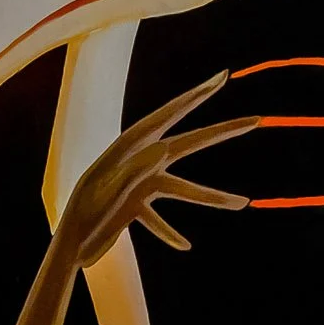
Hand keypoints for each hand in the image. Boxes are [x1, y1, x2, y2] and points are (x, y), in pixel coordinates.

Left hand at [56, 70, 258, 268]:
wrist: (67, 247)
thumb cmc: (83, 219)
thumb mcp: (108, 194)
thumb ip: (134, 171)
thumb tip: (164, 149)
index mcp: (130, 150)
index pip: (168, 115)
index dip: (196, 95)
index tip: (222, 77)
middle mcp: (138, 163)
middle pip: (187, 144)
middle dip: (221, 132)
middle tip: (256, 120)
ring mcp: (137, 186)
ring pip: (182, 189)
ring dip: (210, 198)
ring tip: (244, 203)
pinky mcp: (133, 207)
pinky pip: (157, 219)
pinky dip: (168, 232)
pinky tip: (184, 246)